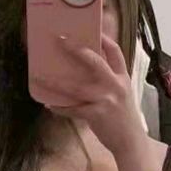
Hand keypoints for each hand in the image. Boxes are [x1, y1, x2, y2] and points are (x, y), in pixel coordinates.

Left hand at [46, 34, 144, 156]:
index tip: (92, 29)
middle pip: (94, 61)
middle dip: (75, 49)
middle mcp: (115, 85)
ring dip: (55, 81)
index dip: (104, 39)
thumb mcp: (123, 94)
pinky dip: (60, 107)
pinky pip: (73, 108)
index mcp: (122, 78)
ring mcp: (106, 100)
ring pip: (76, 86)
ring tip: (40, 76)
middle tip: (60, 40)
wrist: (131, 142)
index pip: (115, 52)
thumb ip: (110, 81)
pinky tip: (49, 104)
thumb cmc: (124, 118)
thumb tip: (86, 70)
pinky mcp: (97, 114)